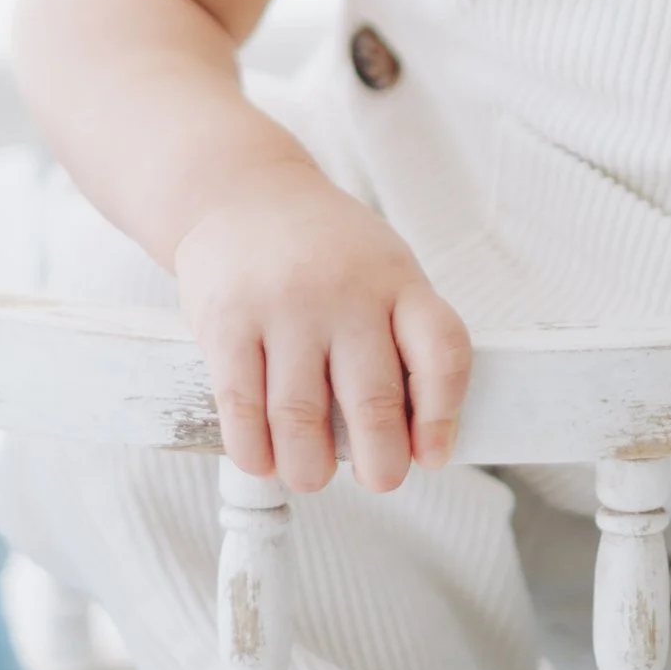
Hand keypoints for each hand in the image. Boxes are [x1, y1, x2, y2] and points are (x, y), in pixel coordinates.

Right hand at [170, 163, 470, 491]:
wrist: (241, 190)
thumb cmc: (325, 249)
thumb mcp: (382, 270)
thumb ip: (401, 338)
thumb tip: (413, 437)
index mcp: (398, 281)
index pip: (442, 352)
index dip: (443, 415)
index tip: (432, 455)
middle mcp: (346, 292)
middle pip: (374, 400)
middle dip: (381, 462)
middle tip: (379, 479)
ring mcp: (284, 306)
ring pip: (302, 418)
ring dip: (309, 466)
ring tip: (310, 475)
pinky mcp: (227, 321)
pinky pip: (242, 408)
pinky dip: (254, 450)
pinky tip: (263, 460)